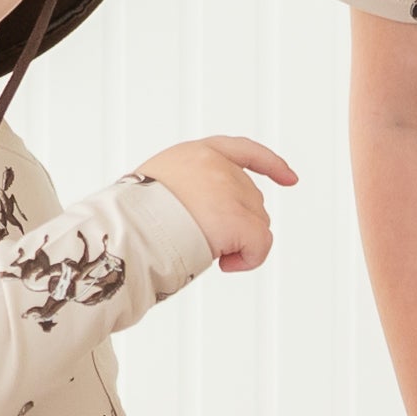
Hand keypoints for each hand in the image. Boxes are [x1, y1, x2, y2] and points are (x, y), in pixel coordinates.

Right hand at [137, 137, 298, 272]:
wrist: (125, 231)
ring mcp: (229, 192)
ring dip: (238, 242)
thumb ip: (188, 189)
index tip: (290, 179)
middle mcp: (217, 167)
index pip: (243, 150)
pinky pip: (261, 245)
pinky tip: (226, 265)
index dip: (270, 165)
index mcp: (196, 153)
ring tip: (204, 249)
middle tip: (203, 240)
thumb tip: (207, 217)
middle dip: (238, 224)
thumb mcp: (158, 186)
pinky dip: (249, 259)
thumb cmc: (132, 219)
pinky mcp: (237, 220)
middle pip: (252, 199)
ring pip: (258, 223)